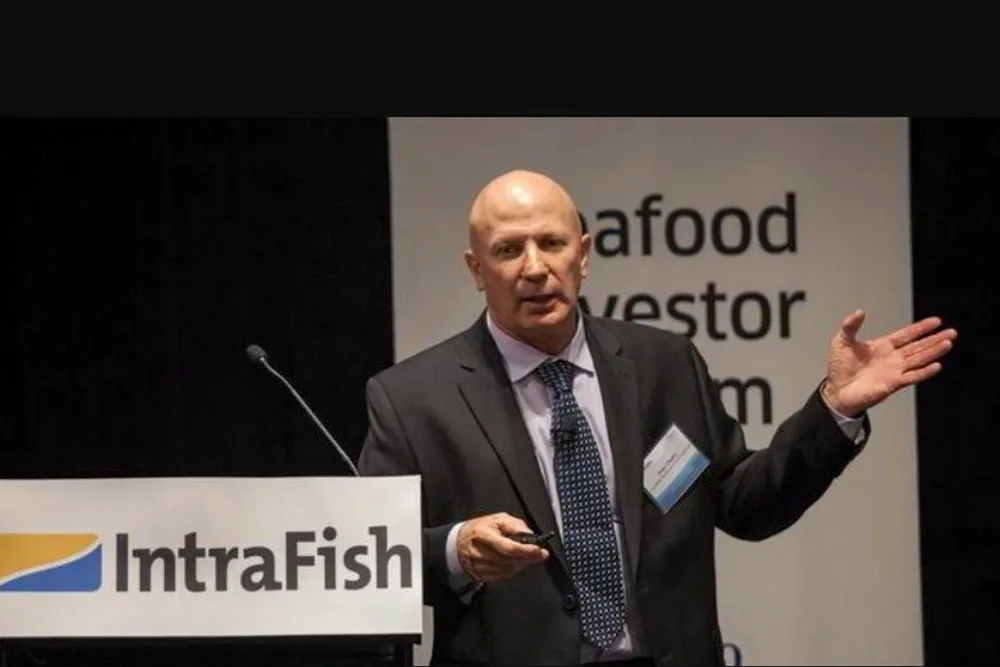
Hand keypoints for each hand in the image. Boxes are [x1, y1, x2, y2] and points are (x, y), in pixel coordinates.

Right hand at [457, 512, 549, 581]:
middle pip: (509, 560)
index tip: (539, 550)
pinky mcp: (479, 574)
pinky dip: (512, 571)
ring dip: (521, 565)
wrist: (459, 541)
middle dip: (528, 558)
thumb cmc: (481, 528)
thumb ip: (516, 525)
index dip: (525, 550)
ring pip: (507, 570)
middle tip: (540, 555)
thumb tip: (531, 536)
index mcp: (482, 533)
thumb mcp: (498, 519)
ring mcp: (477, 565)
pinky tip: (515, 563)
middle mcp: (478, 551)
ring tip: (527, 557)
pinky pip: (501, 576)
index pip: (508, 547)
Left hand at [822, 310, 956, 416]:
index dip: (920, 328)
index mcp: (883, 346)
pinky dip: (924, 372)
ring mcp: (894, 371)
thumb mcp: (842, 341)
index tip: (937, 321)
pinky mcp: (893, 384)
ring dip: (933, 352)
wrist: (836, 390)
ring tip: (948, 343)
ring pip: (919, 360)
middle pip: (918, 347)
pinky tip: (936, 365)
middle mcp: (892, 358)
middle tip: (952, 332)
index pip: (906, 335)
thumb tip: (859, 311)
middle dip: (935, 339)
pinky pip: (912, 377)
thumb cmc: (839, 368)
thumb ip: (850, 326)